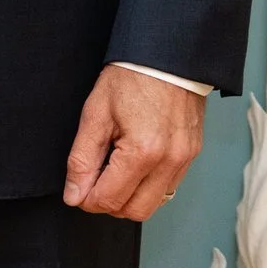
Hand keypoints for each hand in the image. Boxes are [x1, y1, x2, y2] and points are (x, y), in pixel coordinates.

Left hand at [61, 65, 205, 220]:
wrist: (166, 56)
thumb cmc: (131, 77)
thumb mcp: (95, 113)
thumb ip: (82, 159)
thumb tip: (74, 194)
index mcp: (143, 151)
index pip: (110, 199)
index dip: (86, 199)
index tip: (77, 188)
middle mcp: (169, 161)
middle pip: (134, 211)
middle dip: (109, 203)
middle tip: (94, 181)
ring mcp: (185, 160)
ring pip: (154, 204)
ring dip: (130, 198)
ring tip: (114, 169)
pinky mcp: (192, 155)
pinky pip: (168, 188)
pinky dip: (148, 187)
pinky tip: (134, 164)